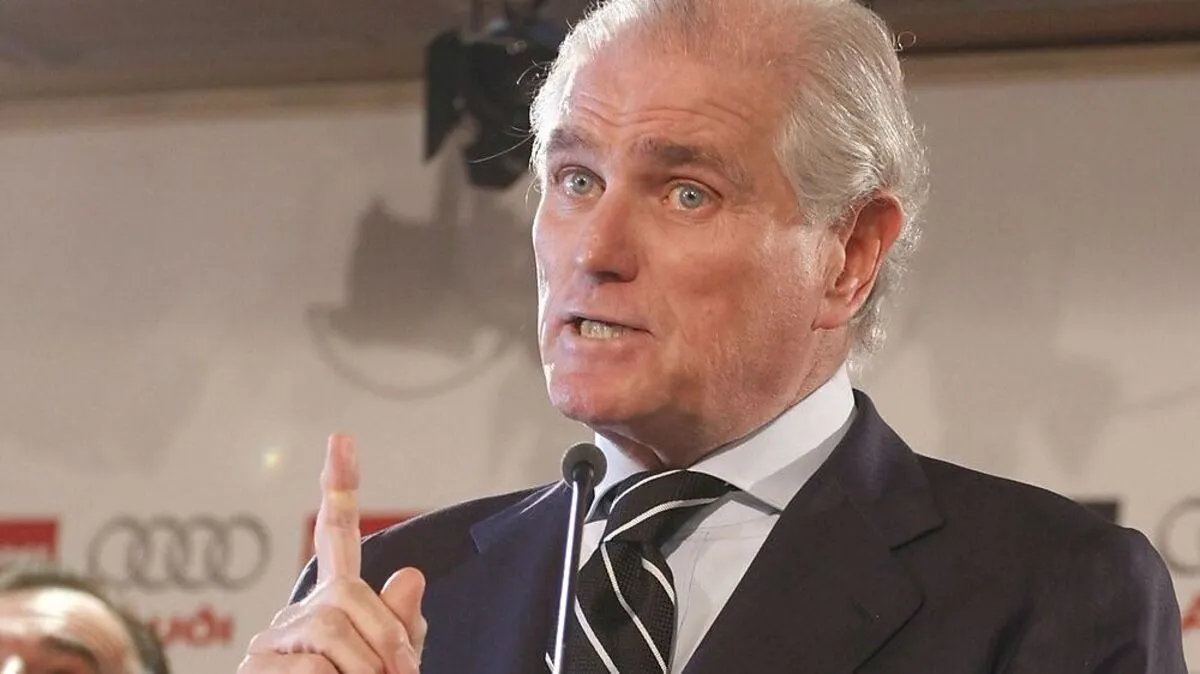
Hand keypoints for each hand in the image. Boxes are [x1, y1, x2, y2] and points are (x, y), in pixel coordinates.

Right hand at [238, 434, 427, 673]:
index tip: (342, 440)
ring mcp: (270, 642)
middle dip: (385, 636)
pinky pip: (311, 665)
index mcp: (332, 606)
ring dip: (366, 668)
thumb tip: (411, 574)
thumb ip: (402, 628)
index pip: (335, 538)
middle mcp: (295, 615)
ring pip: (330, 631)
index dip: (339, 488)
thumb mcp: (393, 668)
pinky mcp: (256, 669)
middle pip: (346, 594)